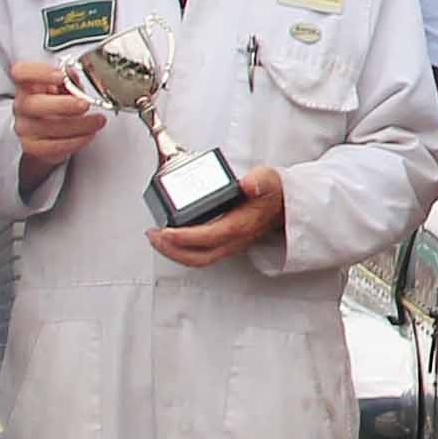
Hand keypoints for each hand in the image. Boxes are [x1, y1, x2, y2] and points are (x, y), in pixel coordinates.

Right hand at [8, 58, 108, 166]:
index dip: (39, 73)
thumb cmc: (56, 103)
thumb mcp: (63, 86)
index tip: (61, 76)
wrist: (48, 132)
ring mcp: (24, 127)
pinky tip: (89, 134)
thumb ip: (69, 78)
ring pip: (47, 128)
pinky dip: (76, 141)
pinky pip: (54, 147)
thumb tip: (75, 76)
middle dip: (63, 105)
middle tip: (85, 104)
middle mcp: (21, 105)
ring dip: (78, 125)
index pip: (21, 73)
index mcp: (27, 84)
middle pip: (32, 103)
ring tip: (97, 121)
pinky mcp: (32, 147)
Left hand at [146, 165, 287, 268]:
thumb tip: (248, 184)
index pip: (208, 237)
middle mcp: (233, 240)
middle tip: (152, 236)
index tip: (165, 230)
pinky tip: (171, 239)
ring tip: (156, 239)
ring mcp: (229, 245)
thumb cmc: (273, 192)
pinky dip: (182, 250)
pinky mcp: (224, 244)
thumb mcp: (268, 180)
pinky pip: (200, 255)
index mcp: (240, 226)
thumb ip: (258, 181)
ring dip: (174, 253)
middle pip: (198, 256)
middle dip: (171, 250)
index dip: (185, 237)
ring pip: (198, 259)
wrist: (285, 205)